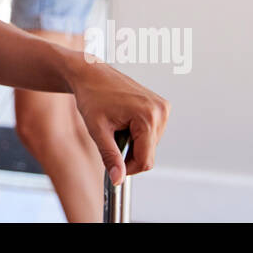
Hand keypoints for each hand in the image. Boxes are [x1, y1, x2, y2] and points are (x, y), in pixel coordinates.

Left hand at [67, 56, 169, 185]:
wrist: (90, 73)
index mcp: (148, 116)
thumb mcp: (98, 130)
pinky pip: (151, 133)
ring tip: (116, 125)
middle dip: (129, 152)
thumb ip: (110, 156)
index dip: (128, 169)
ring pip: (150, 144)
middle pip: (148, 153)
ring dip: (133, 143)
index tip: (114, 168)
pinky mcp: (160, 106)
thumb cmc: (91, 95)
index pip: (145, 160)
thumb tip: (118, 179)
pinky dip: (137, 134)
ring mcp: (162, 107)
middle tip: (110, 137)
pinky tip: (124, 120)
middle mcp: (160, 111)